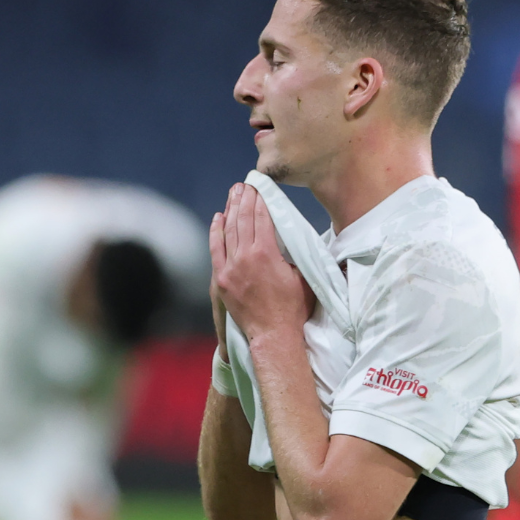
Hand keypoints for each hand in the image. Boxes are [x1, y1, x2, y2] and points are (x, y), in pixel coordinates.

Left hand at [211, 183, 313, 347]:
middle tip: (245, 184)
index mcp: (266, 253)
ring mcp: (230, 268)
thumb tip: (298, 236)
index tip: (260, 186)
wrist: (273, 335)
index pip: (262, 217)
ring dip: (231, 209)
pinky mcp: (221, 279)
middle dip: (245, 199)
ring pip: (229, 231)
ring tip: (234, 193)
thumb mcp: (303, 276)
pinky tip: (218, 218)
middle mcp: (245, 256)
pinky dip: (216, 231)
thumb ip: (298, 253)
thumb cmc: (293, 308)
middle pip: (243, 219)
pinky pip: (216, 249)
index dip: (261, 199)